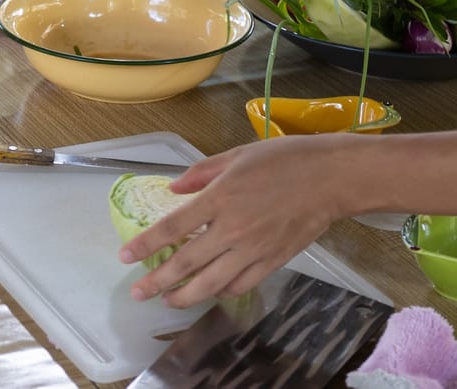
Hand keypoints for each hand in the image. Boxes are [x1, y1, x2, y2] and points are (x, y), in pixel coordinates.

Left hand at [119, 136, 354, 307]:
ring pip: (211, 284)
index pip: (173, 228)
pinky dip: (222, 291)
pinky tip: (211, 290)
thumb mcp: (237, 155)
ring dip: (185, 296)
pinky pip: (240, 285)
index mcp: (220, 197)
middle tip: (137, 294)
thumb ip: (202, 173)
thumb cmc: (285, 159)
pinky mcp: (273, 261)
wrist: (330, 178)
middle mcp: (232, 229)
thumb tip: (174, 189)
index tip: (126, 257)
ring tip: (168, 301)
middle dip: (157, 282)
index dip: (146, 245)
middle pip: (185, 264)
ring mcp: (253, 249)